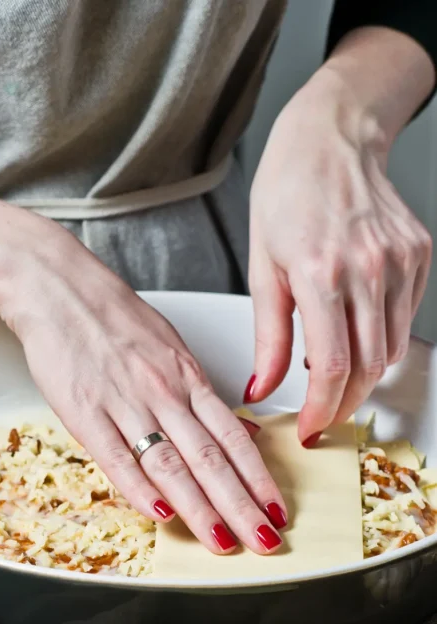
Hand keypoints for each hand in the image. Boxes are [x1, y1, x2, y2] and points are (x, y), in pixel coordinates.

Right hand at [0, 223, 285, 554]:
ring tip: (222, 542)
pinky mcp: (84, 412)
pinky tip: (158, 513)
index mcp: (187, 378)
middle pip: (210, 459)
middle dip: (241, 506)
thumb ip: (204, 396)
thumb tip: (244, 430)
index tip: (277, 511)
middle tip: (264, 541)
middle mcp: (163, 393)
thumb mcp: (172, 350)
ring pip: (170, 463)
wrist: (58, 288)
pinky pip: (115, 456)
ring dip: (200, 508)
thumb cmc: (113, 319)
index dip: (259, 479)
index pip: (234, 437)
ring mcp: (124, 403)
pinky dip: (137, 487)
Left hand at [248, 60, 432, 444]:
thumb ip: (266, 337)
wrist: (331, 139)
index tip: (310, 428)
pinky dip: (381, 340)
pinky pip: (404, 321)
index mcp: (320, 272)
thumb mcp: (261, 268)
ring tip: (334, 372)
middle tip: (322, 415)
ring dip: (362, 374)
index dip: (322, 408)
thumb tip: (262, 389)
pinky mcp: (418, 255)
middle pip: (366, 367)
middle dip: (343, 403)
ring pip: (390, 350)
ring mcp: (400, 261)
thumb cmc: (288, 195)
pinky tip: (355, 330)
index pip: (330, 366)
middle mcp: (367, 267)